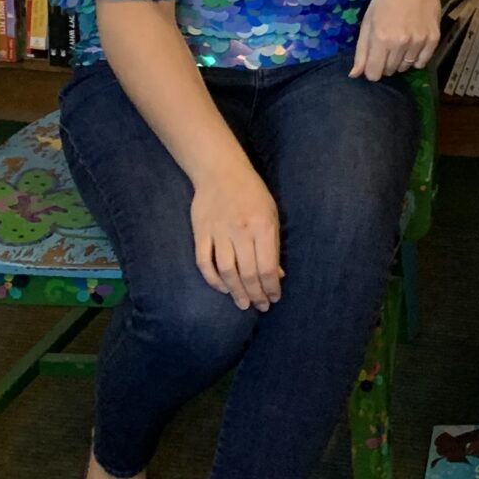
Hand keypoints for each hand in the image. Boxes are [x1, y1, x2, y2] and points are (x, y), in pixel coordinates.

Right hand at [190, 159, 281, 310]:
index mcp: (262, 226)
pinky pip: (204, 262)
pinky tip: (222, 288)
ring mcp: (218, 232)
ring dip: (235, 291)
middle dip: (256, 294)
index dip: (271, 287)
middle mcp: (240, 231)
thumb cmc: (252, 193)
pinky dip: (212, 279)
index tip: (274, 298)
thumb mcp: (271, 214)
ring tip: (243, 303)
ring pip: (226, 271)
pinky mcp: (200, 232)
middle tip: (260, 306)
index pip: (267, 267)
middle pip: (247, 273)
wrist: (221, 172)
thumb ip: (273, 245)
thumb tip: (278, 275)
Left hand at [351, 0, 443, 80]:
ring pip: (406, 67)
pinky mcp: (434, 39)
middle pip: (390, 71)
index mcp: (380, 38)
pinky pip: (422, 62)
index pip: (374, 73)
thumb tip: (355, 75)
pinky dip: (416, 58)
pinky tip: (413, 44)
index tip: (373, 61)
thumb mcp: (368, 21)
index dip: (371, 70)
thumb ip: (361, 51)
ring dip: (400, 60)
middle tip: (387, 46)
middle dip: (385, 64)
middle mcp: (400, 42)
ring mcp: (419, 41)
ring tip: (400, 42)